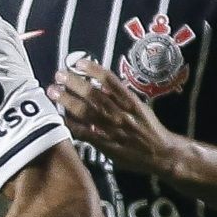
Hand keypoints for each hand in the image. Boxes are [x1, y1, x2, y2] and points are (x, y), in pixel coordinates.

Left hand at [47, 55, 180, 173]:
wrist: (161, 153)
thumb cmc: (150, 129)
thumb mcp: (140, 107)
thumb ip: (121, 97)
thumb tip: (101, 84)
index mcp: (131, 101)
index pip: (110, 81)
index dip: (93, 70)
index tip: (79, 63)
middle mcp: (121, 114)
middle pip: (94, 95)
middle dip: (74, 83)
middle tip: (59, 75)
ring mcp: (112, 130)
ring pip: (87, 112)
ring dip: (68, 101)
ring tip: (54, 92)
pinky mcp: (107, 145)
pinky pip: (86, 133)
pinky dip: (73, 124)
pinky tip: (61, 117)